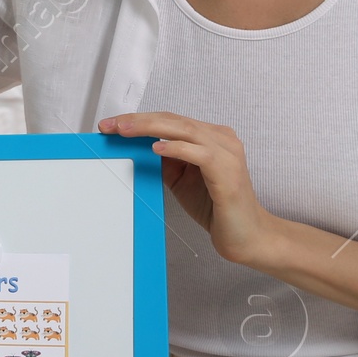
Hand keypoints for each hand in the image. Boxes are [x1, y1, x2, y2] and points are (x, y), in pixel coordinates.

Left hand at [98, 111, 276, 268]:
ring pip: (184, 129)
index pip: (170, 120)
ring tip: (125, 130)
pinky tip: (155, 149)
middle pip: (174, 120)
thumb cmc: (216, 208)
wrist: (246, 236)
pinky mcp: (227, 170)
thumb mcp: (181, 180)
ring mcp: (227, 152)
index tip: (111, 126)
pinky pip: (198, 152)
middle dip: (138, 121)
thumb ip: (165, 162)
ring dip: (150, 128)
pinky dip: (176, 148)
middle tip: (110, 125)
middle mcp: (221, 138)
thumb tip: (137, 148)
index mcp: (211, 136)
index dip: (140, 120)